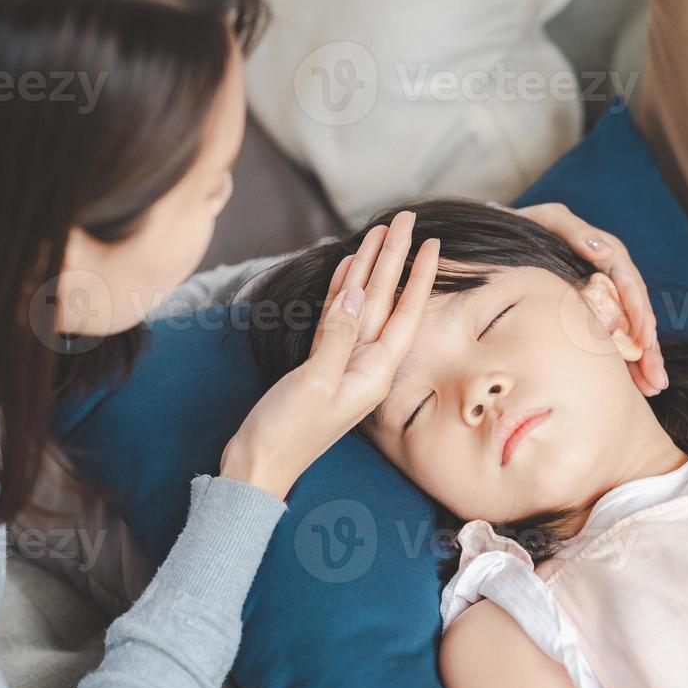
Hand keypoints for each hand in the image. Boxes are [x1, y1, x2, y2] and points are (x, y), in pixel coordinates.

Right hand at [221, 211, 439, 499]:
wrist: (257, 468)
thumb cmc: (286, 434)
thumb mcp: (316, 383)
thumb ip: (339, 336)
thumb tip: (359, 293)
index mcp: (374, 373)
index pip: (404, 313)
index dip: (417, 276)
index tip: (430, 242)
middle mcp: (365, 366)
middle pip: (386, 302)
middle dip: (395, 259)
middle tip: (405, 219)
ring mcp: (342, 364)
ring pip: (362, 305)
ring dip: (370, 268)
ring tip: (380, 232)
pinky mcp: (319, 365)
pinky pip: (337, 319)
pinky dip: (343, 292)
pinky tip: (349, 268)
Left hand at [497, 201, 666, 394]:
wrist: (500, 242)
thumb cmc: (526, 227)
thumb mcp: (550, 221)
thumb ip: (576, 232)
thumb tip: (604, 253)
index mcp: (605, 255)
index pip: (630, 285)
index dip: (640, 312)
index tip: (645, 338)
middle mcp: (609, 279)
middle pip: (637, 314)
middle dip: (649, 348)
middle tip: (657, 377)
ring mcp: (601, 298)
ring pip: (629, 331)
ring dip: (644, 360)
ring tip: (653, 387)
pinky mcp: (590, 314)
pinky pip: (612, 338)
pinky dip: (625, 361)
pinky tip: (635, 385)